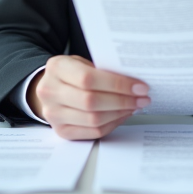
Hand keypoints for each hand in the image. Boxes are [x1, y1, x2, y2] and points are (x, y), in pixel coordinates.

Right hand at [27, 55, 150, 140]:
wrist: (50, 87)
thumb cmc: (72, 73)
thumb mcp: (82, 62)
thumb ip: (102, 70)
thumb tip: (135, 82)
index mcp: (56, 68)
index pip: (89, 79)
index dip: (117, 84)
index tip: (140, 86)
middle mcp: (50, 92)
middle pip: (91, 101)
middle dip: (123, 100)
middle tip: (142, 98)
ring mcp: (53, 114)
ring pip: (93, 119)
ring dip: (120, 113)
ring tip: (134, 106)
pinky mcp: (61, 131)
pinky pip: (92, 131)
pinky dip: (112, 124)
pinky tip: (122, 114)